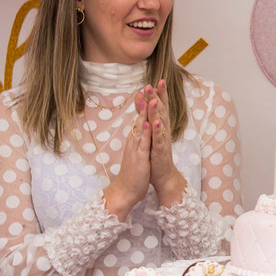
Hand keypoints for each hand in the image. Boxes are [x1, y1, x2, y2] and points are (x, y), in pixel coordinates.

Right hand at [105, 96, 152, 216]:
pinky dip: (148, 133)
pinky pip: (144, 144)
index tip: (147, 88)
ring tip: (149, 98)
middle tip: (147, 85)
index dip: (143, 103)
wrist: (125, 191)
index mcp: (135, 139)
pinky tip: (150, 123)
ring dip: (145, 113)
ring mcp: (136, 148)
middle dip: (144, 102)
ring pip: (141, 128)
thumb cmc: (133, 172)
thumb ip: (139, 140)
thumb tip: (141, 129)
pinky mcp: (139, 158)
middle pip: (139, 118)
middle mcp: (134, 141)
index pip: (140, 118)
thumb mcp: (137, 152)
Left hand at [139, 80, 185, 205]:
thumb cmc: (156, 153)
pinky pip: (159, 138)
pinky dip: (157, 130)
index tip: (158, 80)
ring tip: (154, 99)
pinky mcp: (160, 150)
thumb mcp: (150, 133)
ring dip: (157, 110)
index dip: (160, 94)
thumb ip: (146, 116)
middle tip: (154, 83)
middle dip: (158, 97)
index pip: (161, 106)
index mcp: (161, 126)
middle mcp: (164, 130)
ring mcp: (163, 140)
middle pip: (161, 110)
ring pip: (160, 122)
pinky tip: (156, 122)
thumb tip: (144, 101)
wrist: (162, 174)